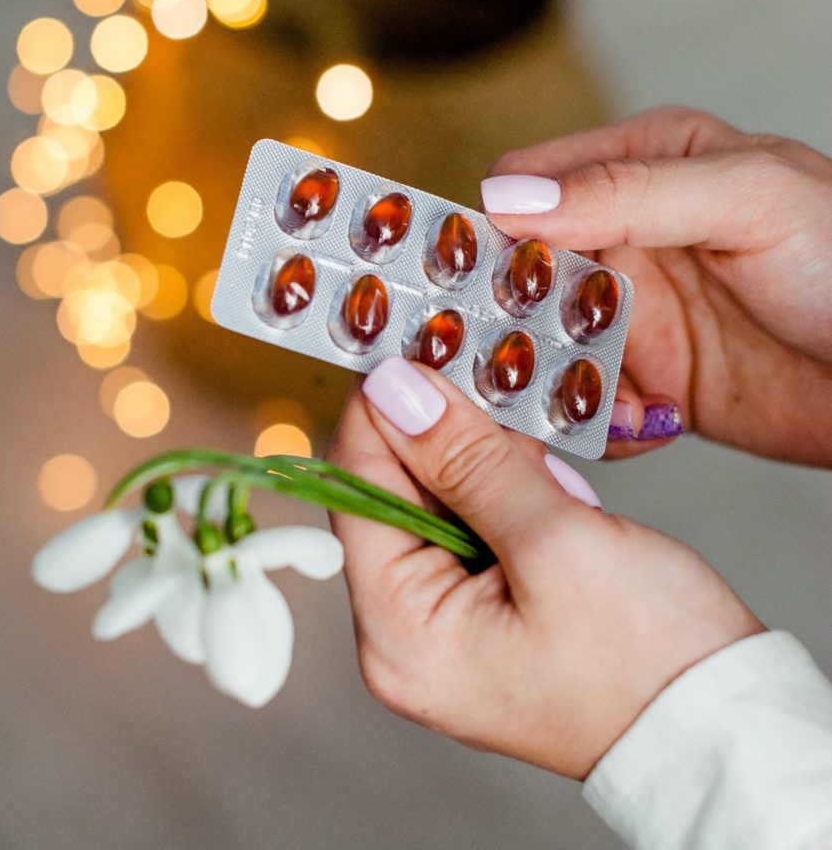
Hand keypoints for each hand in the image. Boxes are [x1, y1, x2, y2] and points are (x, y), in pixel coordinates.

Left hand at [327, 357, 763, 778]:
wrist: (722, 730)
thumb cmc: (651, 657)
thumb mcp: (555, 540)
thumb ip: (467, 459)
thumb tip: (397, 391)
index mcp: (400, 634)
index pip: (357, 493)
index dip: (380, 414)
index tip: (410, 350)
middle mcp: (405, 640)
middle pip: (393, 500)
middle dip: (441, 437)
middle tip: (486, 383)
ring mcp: (444, 634)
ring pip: (436, 509)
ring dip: (480, 463)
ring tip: (532, 445)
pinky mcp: (482, 620)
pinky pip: (471, 534)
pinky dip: (503, 495)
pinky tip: (544, 482)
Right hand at [481, 105, 831, 464]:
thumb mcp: (744, 200)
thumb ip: (625, 192)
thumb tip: (507, 199)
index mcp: (640, 167)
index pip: (522, 189)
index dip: (487, 233)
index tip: (466, 285)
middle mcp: (625, 237)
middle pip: (519, 278)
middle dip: (510, 323)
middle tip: (520, 359)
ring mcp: (636, 313)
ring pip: (543, 348)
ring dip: (556, 383)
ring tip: (616, 402)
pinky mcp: (651, 380)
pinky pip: (587, 403)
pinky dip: (597, 422)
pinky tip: (646, 425)